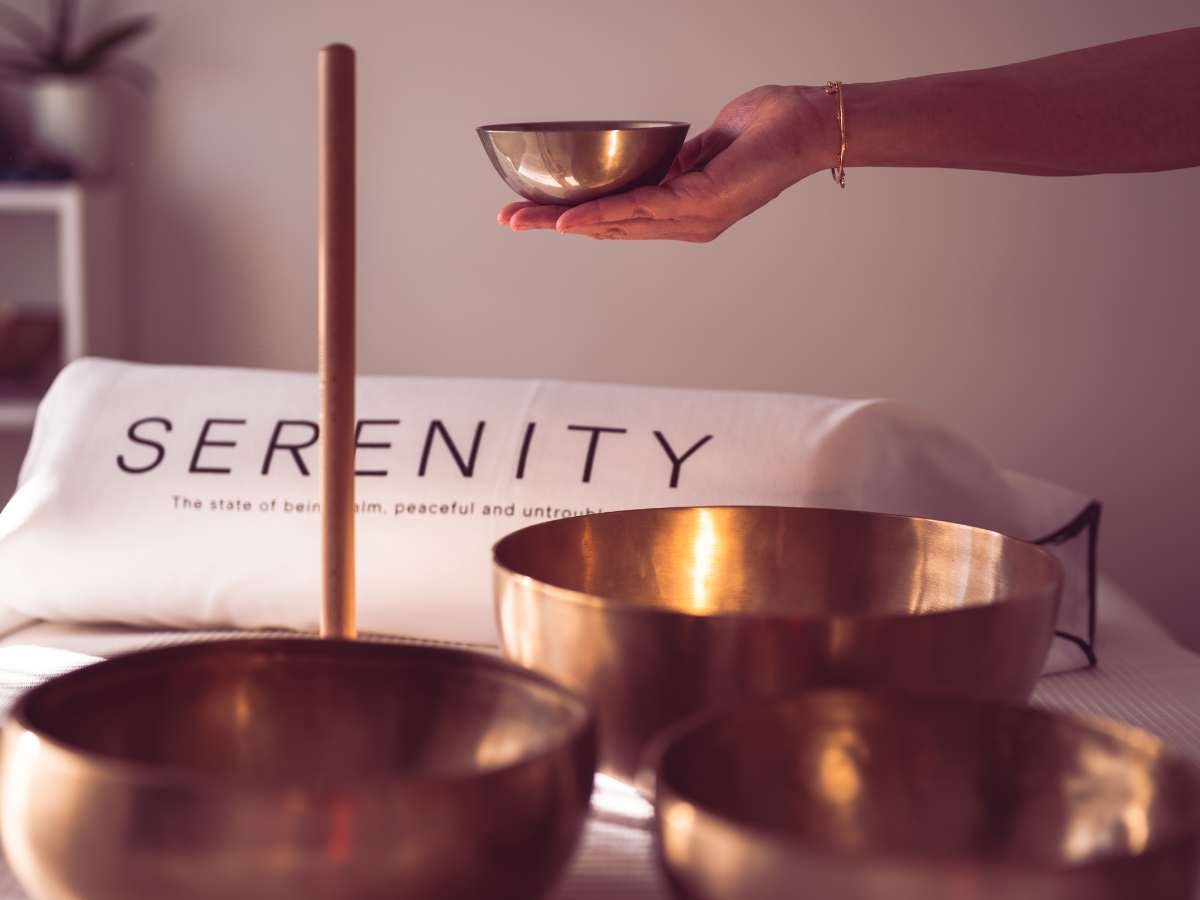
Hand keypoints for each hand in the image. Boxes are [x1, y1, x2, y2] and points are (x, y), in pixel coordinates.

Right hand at [498, 85, 837, 241]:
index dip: (575, 219)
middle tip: (509, 222)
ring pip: (617, 223)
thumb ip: (679, 162)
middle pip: (608, 228)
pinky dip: (604, 215)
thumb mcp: (709, 146)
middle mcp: (687, 223)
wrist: (809, 126)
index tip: (535, 216)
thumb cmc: (768, 130)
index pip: (620, 219)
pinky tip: (572, 220)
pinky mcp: (703, 202)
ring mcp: (694, 217)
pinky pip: (642, 209)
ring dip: (565, 223)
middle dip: (553, 225)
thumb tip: (658, 162)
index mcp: (685, 211)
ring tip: (526, 221)